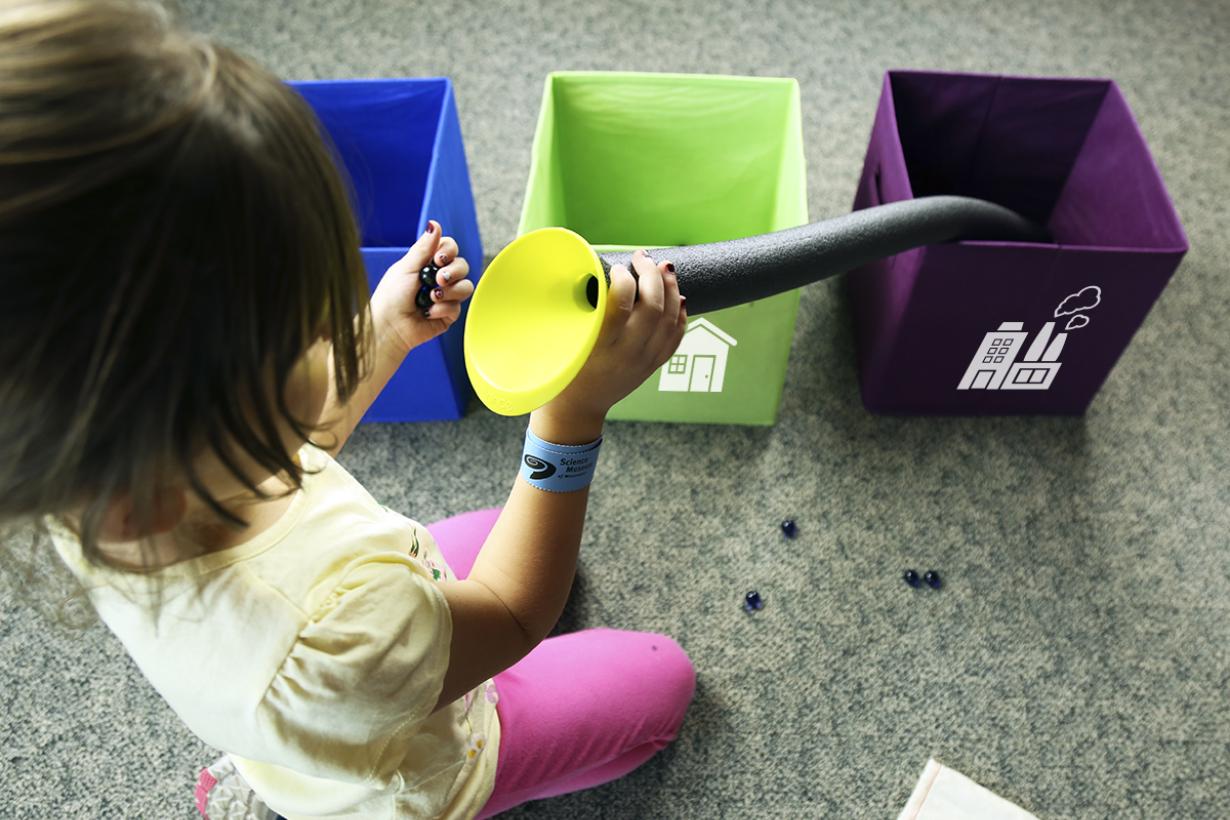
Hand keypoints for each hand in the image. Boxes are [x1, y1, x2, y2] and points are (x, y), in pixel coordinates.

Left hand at [370, 220, 473, 357]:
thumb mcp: (406, 267)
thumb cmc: (391, 297)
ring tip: (431, 297)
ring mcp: (446, 296)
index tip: (438, 259)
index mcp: (427, 263)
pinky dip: (442, 308)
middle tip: (438, 279)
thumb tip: (434, 223)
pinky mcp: (449, 314)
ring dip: (450, 291)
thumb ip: (424, 247)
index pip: (450, 248)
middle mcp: (438, 278)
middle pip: (462, 265)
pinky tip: (428, 312)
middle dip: (453, 271)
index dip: (449, 251)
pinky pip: (458, 307)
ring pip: (466, 286)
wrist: (389, 326)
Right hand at [534, 249, 686, 437]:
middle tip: (643, 257)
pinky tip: (678, 297)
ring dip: (671, 289)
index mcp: (601, 347)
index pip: (623, 303)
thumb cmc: (562, 371)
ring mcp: (644, 362)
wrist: (577, 410)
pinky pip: (675, 338)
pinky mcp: (652, 366)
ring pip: (670, 320)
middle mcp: (627, 354)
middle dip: (652, 275)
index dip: (625, 278)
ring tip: (664, 268)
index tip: (617, 266)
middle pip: (654, 307)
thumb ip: (579, 312)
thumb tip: (593, 270)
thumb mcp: (564, 342)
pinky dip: (680, 315)